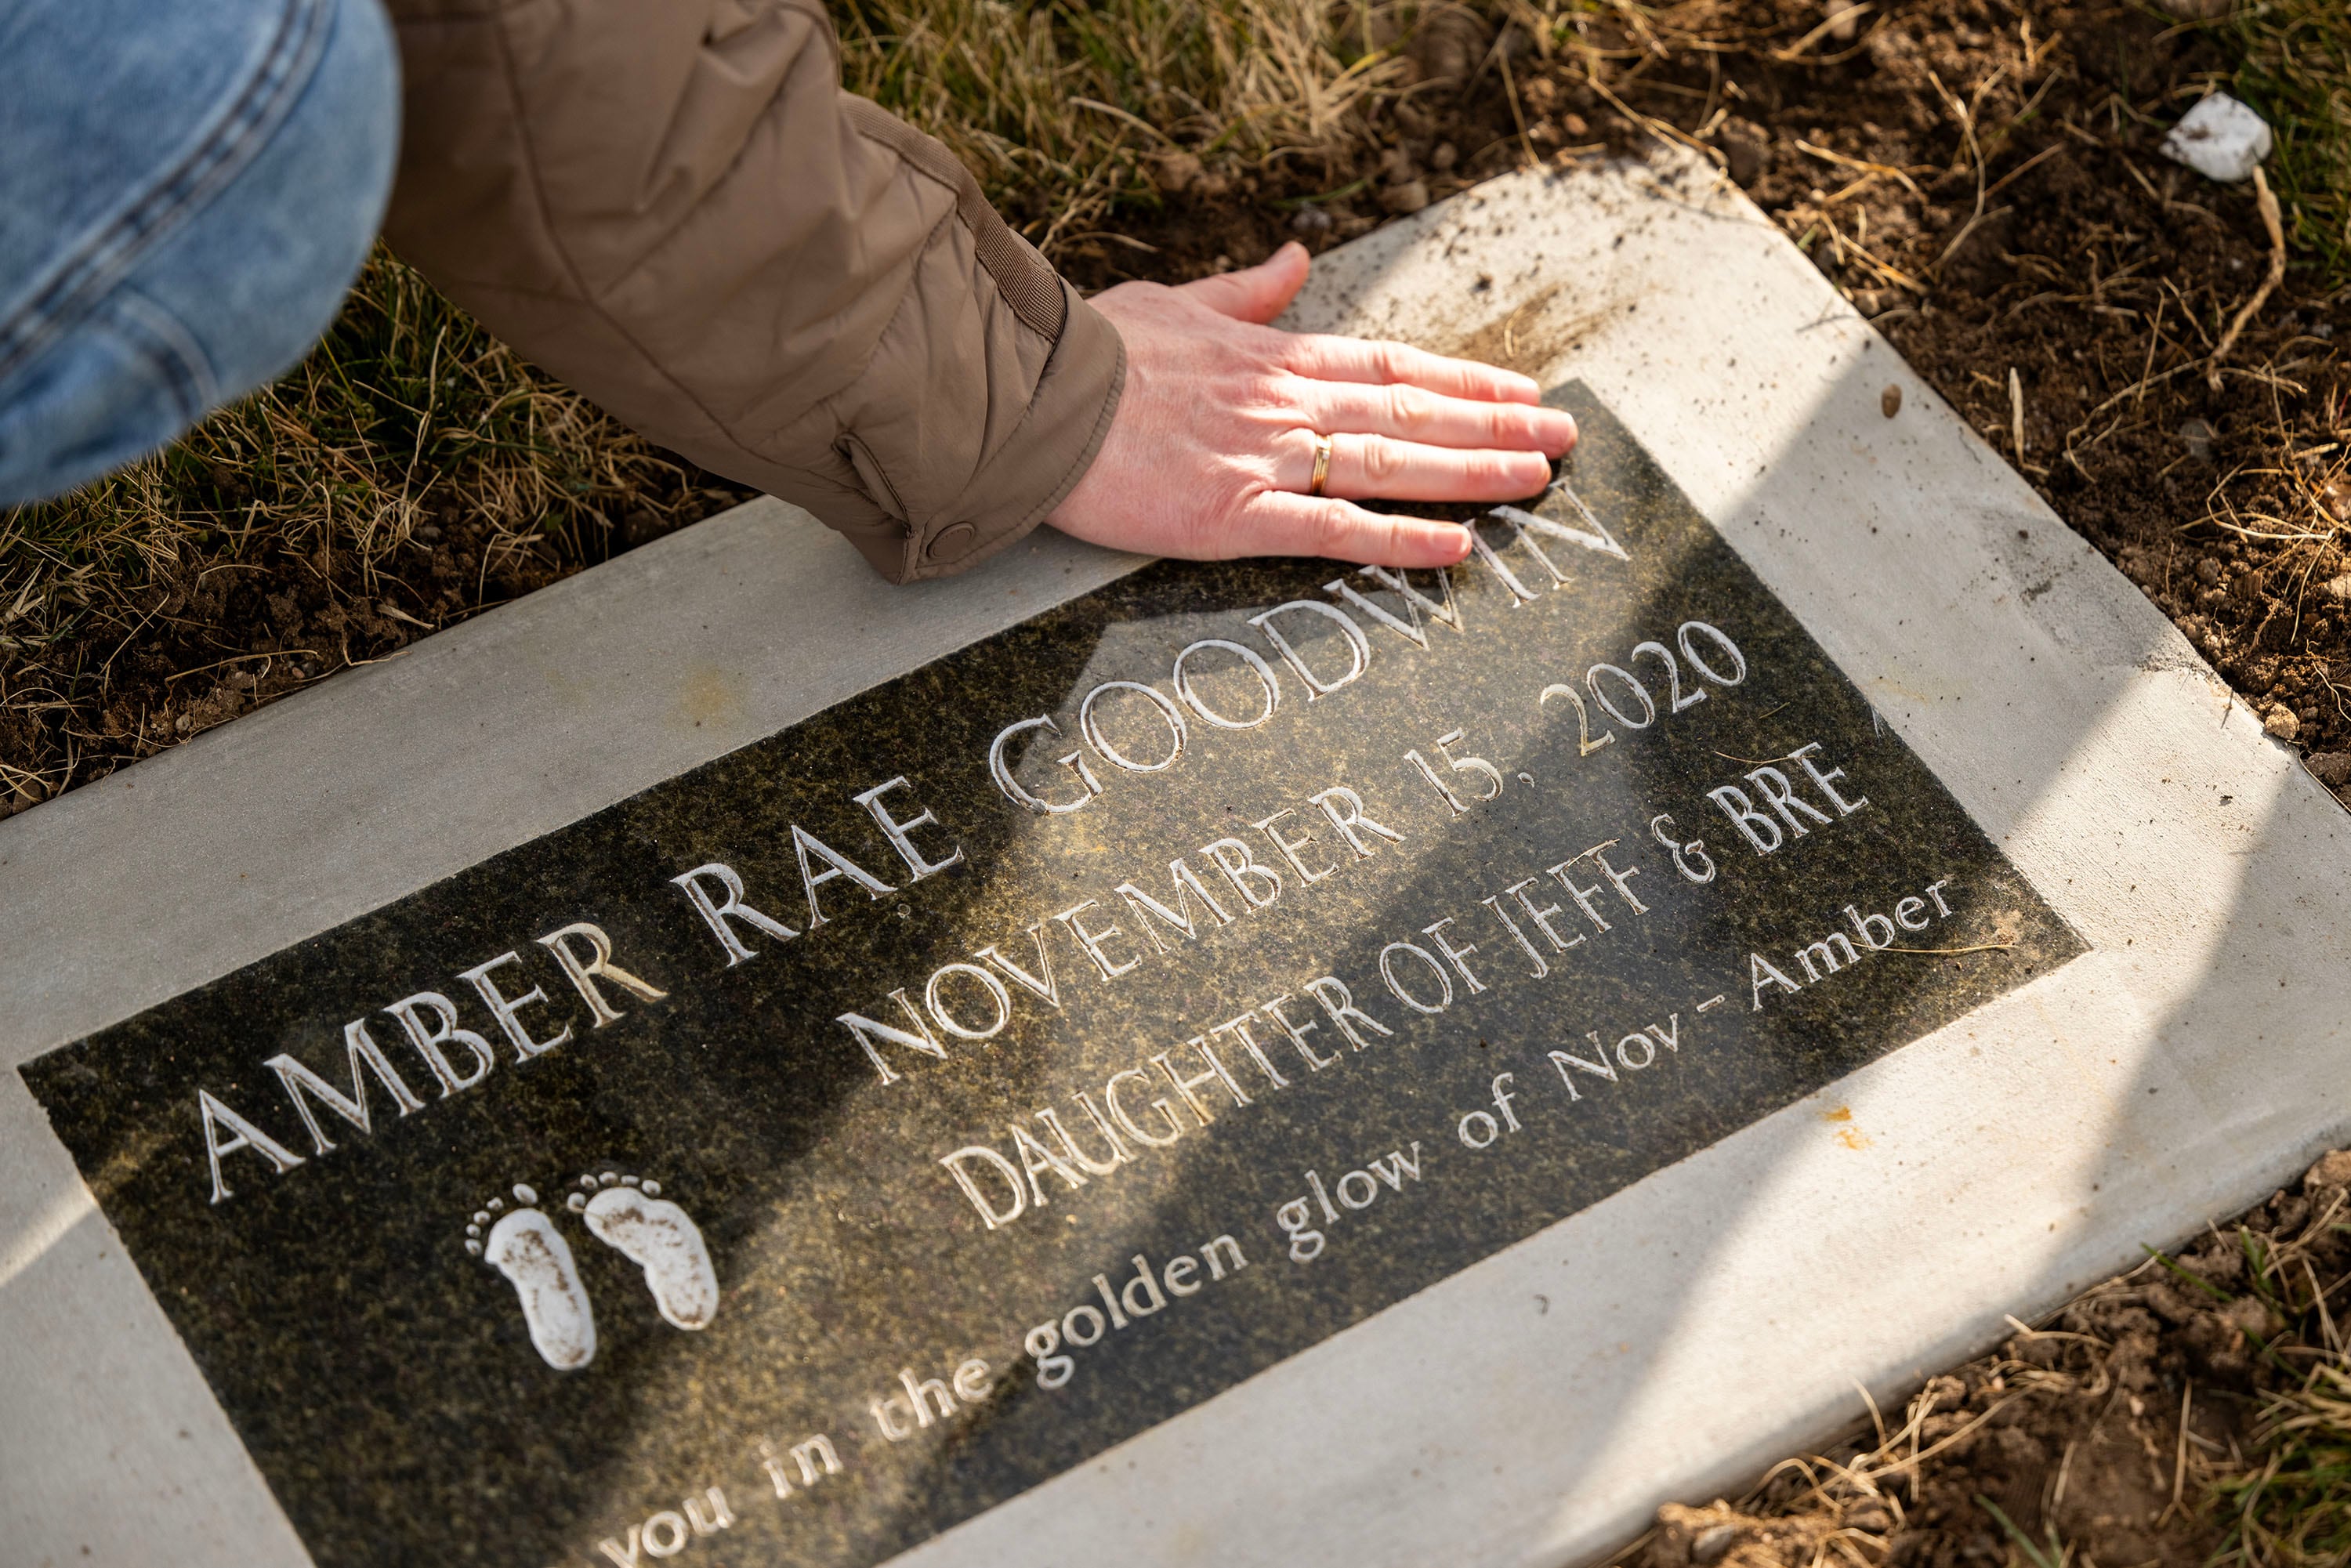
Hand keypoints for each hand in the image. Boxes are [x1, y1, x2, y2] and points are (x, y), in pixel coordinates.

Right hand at [1046, 242, 1577, 569]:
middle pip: (1412, 413)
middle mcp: (1285, 404)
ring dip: (1472, 472)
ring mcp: (1265, 461)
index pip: (1392, 365)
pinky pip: (1335, 530)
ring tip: (1536, 479)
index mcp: (1271, 356)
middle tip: (1564, 437)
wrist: (1030, 396)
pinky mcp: (1234, 517)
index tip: (1521, 388)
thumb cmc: (1092, 353)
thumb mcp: (1176, 300)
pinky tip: (1456, 546)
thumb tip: (1291, 259)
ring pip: (1392, 464)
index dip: (1465, 379)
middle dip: (1495, 425)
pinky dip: (1400, 539)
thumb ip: (1245, 291)